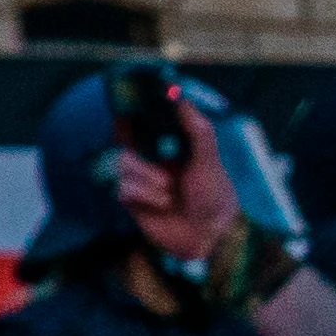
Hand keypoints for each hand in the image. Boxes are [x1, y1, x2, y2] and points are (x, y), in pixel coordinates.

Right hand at [117, 106, 240, 270]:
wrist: (207, 238)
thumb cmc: (214, 197)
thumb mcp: (209, 161)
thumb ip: (197, 130)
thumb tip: (181, 97)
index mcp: (170, 147)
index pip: (143, 122)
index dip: (132, 113)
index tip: (127, 107)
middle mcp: (151, 160)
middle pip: (124, 142)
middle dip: (144, 158)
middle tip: (164, 174)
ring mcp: (139, 178)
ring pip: (122, 164)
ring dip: (147, 179)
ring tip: (168, 195)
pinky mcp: (129, 198)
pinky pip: (120, 185)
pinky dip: (142, 194)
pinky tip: (159, 205)